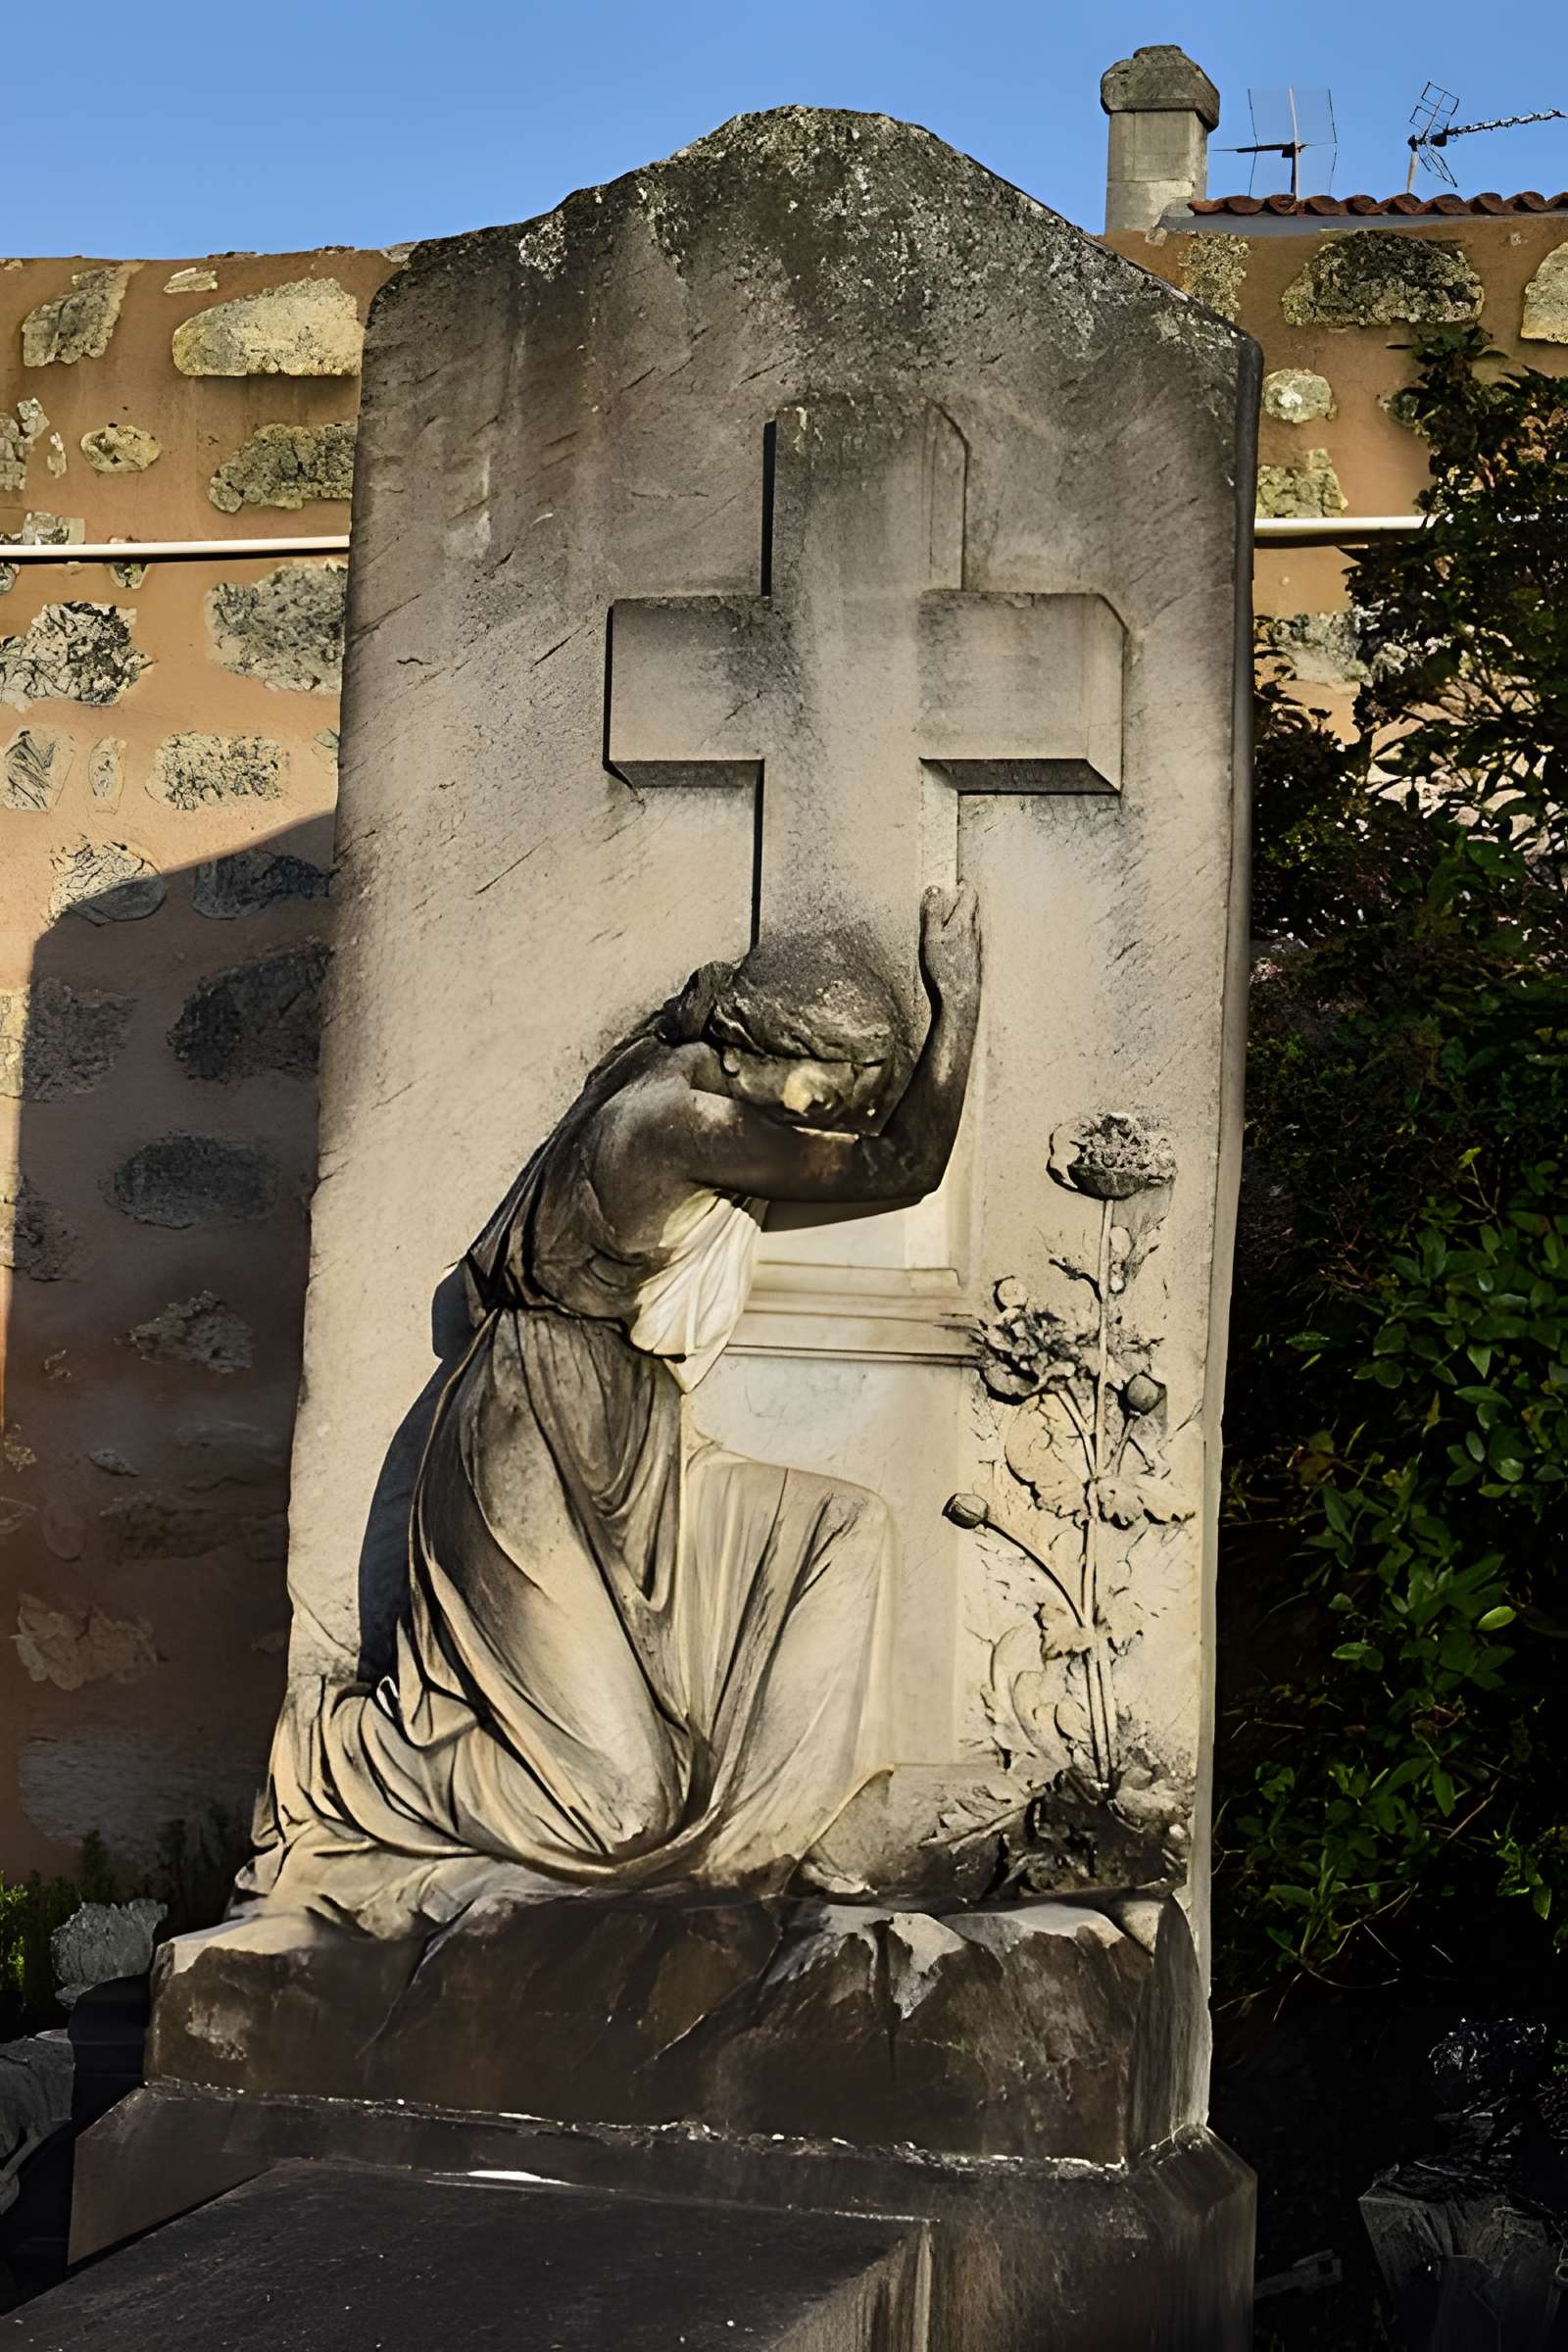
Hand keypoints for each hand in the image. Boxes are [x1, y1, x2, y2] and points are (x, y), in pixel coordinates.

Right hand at [919, 881, 980, 1000]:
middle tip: (948, 898)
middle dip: (962, 901)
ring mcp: (976, 946)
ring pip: (972, 925)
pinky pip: (970, 940)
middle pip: (972, 909)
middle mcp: (974, 932)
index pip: (970, 894)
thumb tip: (935, 889)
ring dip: (961, 919)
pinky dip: (961, 935)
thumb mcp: (931, 937)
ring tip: (946, 920)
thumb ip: (933, 913)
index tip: (953, 882)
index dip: (963, 885)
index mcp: (964, 922)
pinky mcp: (974, 960)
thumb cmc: (944, 968)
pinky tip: (950, 945)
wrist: (959, 998)